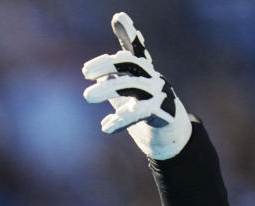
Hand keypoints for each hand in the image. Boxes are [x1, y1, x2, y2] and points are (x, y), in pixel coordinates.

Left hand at [82, 12, 191, 159]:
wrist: (170, 139)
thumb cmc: (144, 114)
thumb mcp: (127, 96)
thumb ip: (116, 82)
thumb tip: (101, 72)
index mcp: (144, 73)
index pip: (135, 49)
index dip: (129, 33)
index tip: (118, 17)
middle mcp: (152, 78)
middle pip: (129, 63)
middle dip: (107, 63)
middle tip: (84, 72)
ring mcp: (159, 94)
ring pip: (131, 86)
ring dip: (108, 89)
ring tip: (87, 96)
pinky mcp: (161, 113)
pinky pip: (139, 112)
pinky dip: (121, 120)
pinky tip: (105, 127)